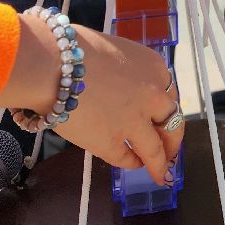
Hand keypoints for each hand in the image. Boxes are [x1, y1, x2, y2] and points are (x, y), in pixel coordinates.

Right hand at [50, 23, 184, 183]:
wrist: (51, 64)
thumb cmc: (76, 49)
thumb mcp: (117, 52)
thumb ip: (129, 72)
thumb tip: (125, 86)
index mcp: (154, 68)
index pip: (169, 95)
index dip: (165, 110)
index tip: (164, 120)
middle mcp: (152, 95)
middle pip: (172, 122)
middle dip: (173, 140)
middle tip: (172, 152)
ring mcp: (134, 122)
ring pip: (155, 149)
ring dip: (159, 164)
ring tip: (161, 175)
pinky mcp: (111, 142)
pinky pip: (126, 158)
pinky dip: (131, 163)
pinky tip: (131, 165)